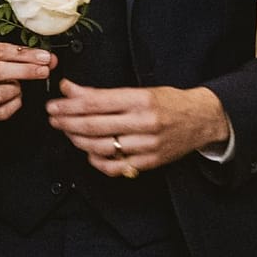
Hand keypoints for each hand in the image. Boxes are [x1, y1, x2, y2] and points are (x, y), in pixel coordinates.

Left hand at [46, 80, 231, 176]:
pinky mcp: (150, 162)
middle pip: (94, 125)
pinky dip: (97, 161)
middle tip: (53, 118)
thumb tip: (70, 89)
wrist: (203, 118)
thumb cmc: (169, 102)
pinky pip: (116, 167)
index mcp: (141, 100)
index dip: (69, 105)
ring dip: (78, 140)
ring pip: (102, 147)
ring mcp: (147, 145)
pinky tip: (88, 152)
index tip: (54, 104)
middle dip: (67, 122)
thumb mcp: (139, 90)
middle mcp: (144, 122)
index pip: (96, 103)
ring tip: (67, 132)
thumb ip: (103, 93)